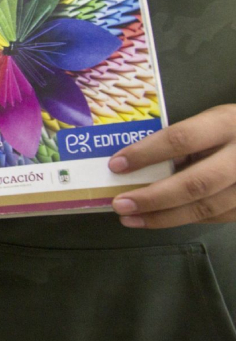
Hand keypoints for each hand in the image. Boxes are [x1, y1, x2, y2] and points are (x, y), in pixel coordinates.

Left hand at [109, 104, 235, 226]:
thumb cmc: (234, 129)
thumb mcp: (212, 122)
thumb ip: (184, 140)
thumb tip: (138, 163)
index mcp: (227, 124)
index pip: (181, 139)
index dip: (146, 153)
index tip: (116, 165)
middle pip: (195, 183)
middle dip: (153, 197)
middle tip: (120, 204)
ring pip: (205, 208)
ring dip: (163, 217)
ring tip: (131, 218)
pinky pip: (215, 217)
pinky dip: (184, 219)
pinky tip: (161, 218)